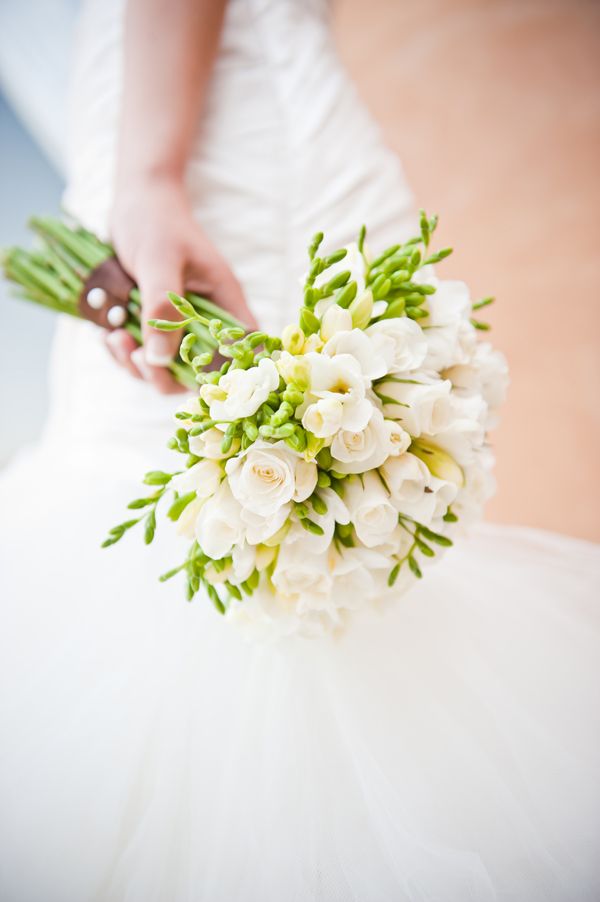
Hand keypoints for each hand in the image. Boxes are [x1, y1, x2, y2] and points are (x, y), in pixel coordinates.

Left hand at [106, 178, 256, 392]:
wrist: (136, 199)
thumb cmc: (155, 221)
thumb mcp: (158, 262)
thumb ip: (162, 310)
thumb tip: (160, 361)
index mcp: (223, 302)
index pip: (240, 350)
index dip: (225, 375)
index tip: (191, 380)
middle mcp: (205, 319)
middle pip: (199, 371)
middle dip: (165, 375)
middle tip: (136, 358)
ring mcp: (179, 323)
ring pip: (167, 367)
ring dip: (138, 364)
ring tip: (114, 338)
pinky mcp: (154, 323)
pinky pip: (143, 353)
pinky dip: (124, 352)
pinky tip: (108, 334)